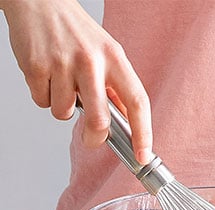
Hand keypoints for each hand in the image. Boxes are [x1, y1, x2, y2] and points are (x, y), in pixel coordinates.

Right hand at [0, 0, 151, 163]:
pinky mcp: (37, 66)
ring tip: (62, 84)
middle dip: (95, 137)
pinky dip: (44, 96)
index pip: (137, 102)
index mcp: (115, 59)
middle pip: (99, 119)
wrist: (39, 1)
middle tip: (91, 138)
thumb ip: (118, 89)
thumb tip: (128, 124)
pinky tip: (47, 76)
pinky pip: (43, 102)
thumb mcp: (108, 54)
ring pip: (64, 113)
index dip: (143, 134)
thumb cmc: (77, 32)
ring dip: (62, 108)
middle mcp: (92, 61)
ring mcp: (63, 64)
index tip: (143, 155)